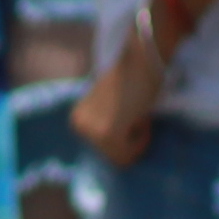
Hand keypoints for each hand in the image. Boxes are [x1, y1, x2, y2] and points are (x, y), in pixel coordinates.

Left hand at [72, 14, 167, 169]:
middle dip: (130, 139)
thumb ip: (108, 123)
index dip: (126, 138)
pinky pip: (128, 155)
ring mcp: (90, 131)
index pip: (104, 150)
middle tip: (136, 115)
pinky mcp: (106, 133)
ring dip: (136, 139)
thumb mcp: (111, 107)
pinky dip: (141, 140)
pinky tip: (140, 117)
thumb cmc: (132, 81)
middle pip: (112, 156)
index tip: (132, 117)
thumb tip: (116, 150)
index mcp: (77, 119)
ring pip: (121, 157)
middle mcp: (78, 125)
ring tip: (137, 114)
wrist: (140, 62)